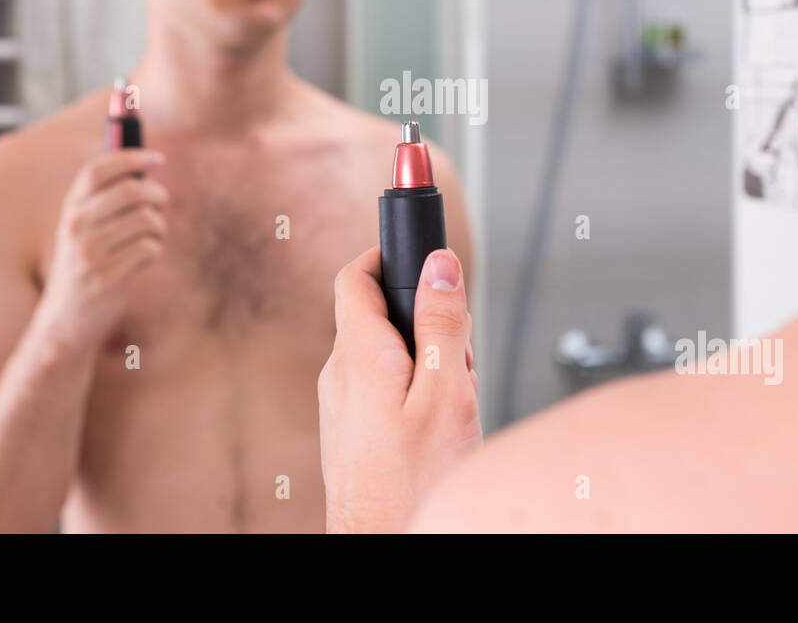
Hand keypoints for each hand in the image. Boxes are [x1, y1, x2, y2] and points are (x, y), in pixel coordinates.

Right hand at [34, 149, 168, 352]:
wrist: (66, 319)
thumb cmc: (86, 264)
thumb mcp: (84, 228)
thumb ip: (106, 197)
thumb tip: (145, 163)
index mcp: (70, 209)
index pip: (96, 170)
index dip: (130, 156)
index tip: (157, 158)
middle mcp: (76, 228)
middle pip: (130, 190)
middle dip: (157, 193)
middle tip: (161, 202)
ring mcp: (90, 254)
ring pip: (147, 219)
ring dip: (159, 226)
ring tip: (150, 237)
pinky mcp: (108, 278)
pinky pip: (150, 248)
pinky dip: (155, 251)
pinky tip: (143, 260)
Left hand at [318, 245, 482, 532]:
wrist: (385, 542)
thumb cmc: (413, 484)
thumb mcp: (448, 392)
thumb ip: (443, 324)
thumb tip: (439, 265)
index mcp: (358, 355)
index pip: (356, 274)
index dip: (388, 254)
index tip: (421, 254)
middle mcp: (339, 376)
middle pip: (378, 314)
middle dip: (425, 319)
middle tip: (458, 351)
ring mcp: (340, 407)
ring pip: (384, 354)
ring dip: (425, 360)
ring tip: (452, 399)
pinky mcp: (349, 433)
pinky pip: (382, 388)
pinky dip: (413, 390)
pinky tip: (437, 424)